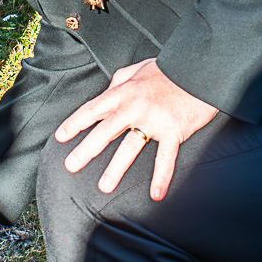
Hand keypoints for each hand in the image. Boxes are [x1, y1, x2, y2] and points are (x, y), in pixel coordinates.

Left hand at [55, 58, 217, 200]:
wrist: (200, 70)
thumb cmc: (170, 69)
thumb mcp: (139, 68)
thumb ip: (120, 79)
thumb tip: (106, 90)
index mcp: (124, 91)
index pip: (93, 109)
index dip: (75, 123)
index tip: (60, 137)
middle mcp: (135, 106)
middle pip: (105, 130)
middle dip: (86, 149)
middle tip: (71, 165)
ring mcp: (154, 119)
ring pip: (130, 146)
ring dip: (116, 168)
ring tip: (104, 186)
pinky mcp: (174, 130)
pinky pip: (165, 157)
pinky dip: (161, 177)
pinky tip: (156, 194)